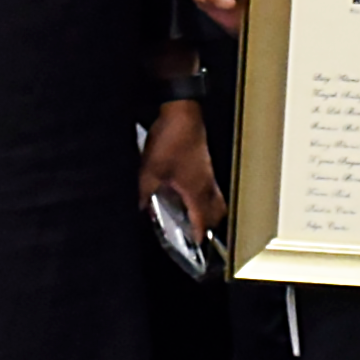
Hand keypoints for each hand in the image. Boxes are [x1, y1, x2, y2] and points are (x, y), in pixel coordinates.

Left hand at [142, 99, 228, 235]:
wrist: (182, 113)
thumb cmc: (170, 142)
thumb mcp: (150, 170)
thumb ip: (145, 192)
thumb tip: (141, 207)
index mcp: (196, 191)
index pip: (203, 221)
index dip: (198, 236)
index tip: (193, 246)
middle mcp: (207, 185)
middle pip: (218, 213)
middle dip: (209, 226)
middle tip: (194, 232)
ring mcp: (208, 173)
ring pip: (216, 199)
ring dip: (208, 210)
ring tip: (192, 215)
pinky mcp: (205, 163)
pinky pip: (211, 187)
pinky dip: (204, 196)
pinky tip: (186, 193)